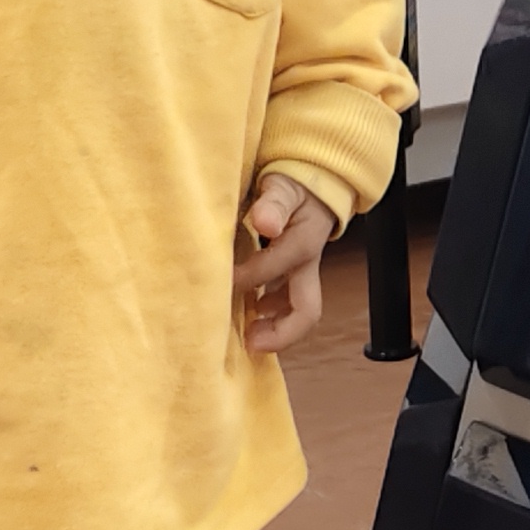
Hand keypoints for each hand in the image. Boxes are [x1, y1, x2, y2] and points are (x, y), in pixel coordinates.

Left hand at [235, 175, 333, 357]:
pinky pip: (287, 303)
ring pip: (297, 312)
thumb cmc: (294, 186)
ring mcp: (303, 274)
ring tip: (245, 336)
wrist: (316, 185)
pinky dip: (268, 314)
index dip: (242, 279)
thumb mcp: (284, 186)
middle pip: (307, 311)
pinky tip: (246, 314)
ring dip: (274, 328)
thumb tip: (265, 222)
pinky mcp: (295, 277)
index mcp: (303, 243)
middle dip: (280, 333)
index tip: (213, 283)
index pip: (271, 270)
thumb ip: (274, 202)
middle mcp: (307, 265)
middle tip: (250, 344)